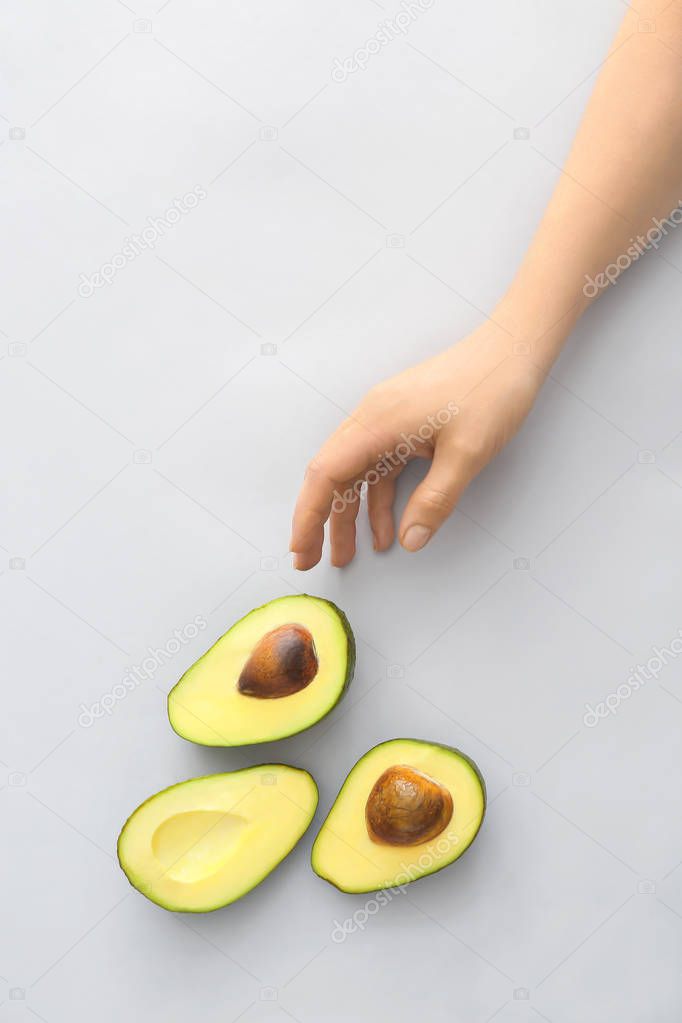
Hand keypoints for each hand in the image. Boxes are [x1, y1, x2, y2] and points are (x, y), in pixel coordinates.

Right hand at [289, 320, 544, 568]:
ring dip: (349, 515)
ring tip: (347, 555)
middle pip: (332, 476)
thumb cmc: (491, 390)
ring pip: (355, 475)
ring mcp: (386, 421)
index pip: (325, 474)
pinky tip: (387, 530)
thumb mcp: (467, 452)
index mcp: (377, 422)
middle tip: (311, 562)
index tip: (300, 550)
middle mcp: (372, 420)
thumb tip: (410, 541)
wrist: (512, 349)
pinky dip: (378, 500)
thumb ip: (436, 500)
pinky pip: (379, 468)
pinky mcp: (403, 425)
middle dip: (319, 521)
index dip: (308, 515)